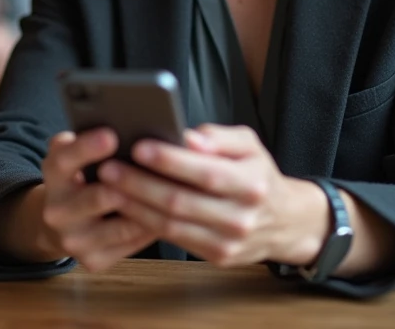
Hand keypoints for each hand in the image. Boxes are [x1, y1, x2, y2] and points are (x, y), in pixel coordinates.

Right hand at [37, 129, 158, 271]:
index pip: (65, 159)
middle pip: (99, 196)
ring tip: (177, 192)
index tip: (111, 135)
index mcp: (53, 173)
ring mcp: (73, 239)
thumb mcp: (78, 154)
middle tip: (161, 171)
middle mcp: (57, 209)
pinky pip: (132, 244)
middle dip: (132, 183)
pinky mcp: (92, 261)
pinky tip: (169, 214)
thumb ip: (94, 139)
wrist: (63, 223)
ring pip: (123, 225)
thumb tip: (141, 128)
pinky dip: (152, 227)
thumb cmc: (84, 177)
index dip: (87, 148)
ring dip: (150, 208)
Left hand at [99, 124, 327, 268]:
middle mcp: (241, 216)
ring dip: (135, 205)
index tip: (139, 146)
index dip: (169, 161)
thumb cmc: (258, 176)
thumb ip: (219, 137)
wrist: (286, 222)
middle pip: (180, 201)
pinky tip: (126, 206)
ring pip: (171, 224)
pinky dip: (145, 223)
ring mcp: (228, 241)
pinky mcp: (216, 257)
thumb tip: (188, 137)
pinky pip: (173, 239)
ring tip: (109, 186)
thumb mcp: (250, 146)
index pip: (205, 172)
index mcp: (251, 183)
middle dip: (139, 183)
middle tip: (109, 167)